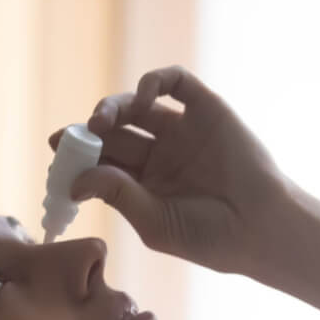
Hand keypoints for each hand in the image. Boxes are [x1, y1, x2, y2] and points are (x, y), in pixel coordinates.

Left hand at [47, 65, 293, 275]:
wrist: (262, 228)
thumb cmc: (210, 238)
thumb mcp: (155, 222)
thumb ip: (118, 195)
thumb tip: (75, 180)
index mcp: (144, 185)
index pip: (102, 161)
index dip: (78, 153)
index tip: (57, 150)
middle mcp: (160, 154)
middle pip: (114, 131)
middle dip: (90, 131)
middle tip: (74, 136)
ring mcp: (182, 131)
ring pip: (137, 105)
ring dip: (113, 106)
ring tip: (102, 121)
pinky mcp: (206, 109)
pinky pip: (175, 84)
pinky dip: (154, 81)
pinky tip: (142, 97)